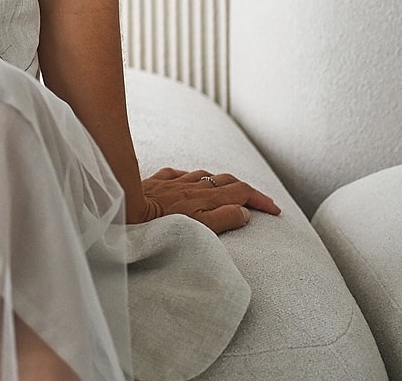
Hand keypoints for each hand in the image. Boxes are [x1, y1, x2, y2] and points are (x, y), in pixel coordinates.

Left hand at [138, 167, 280, 233]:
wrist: (125, 209)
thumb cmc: (160, 224)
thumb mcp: (198, 227)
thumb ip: (224, 218)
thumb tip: (245, 212)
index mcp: (206, 197)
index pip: (242, 193)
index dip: (260, 200)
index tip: (275, 210)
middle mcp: (192, 185)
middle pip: (226, 181)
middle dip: (246, 190)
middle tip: (259, 202)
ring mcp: (174, 181)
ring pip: (204, 175)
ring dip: (221, 182)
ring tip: (229, 191)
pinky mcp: (156, 181)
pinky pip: (178, 175)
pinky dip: (191, 178)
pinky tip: (188, 181)